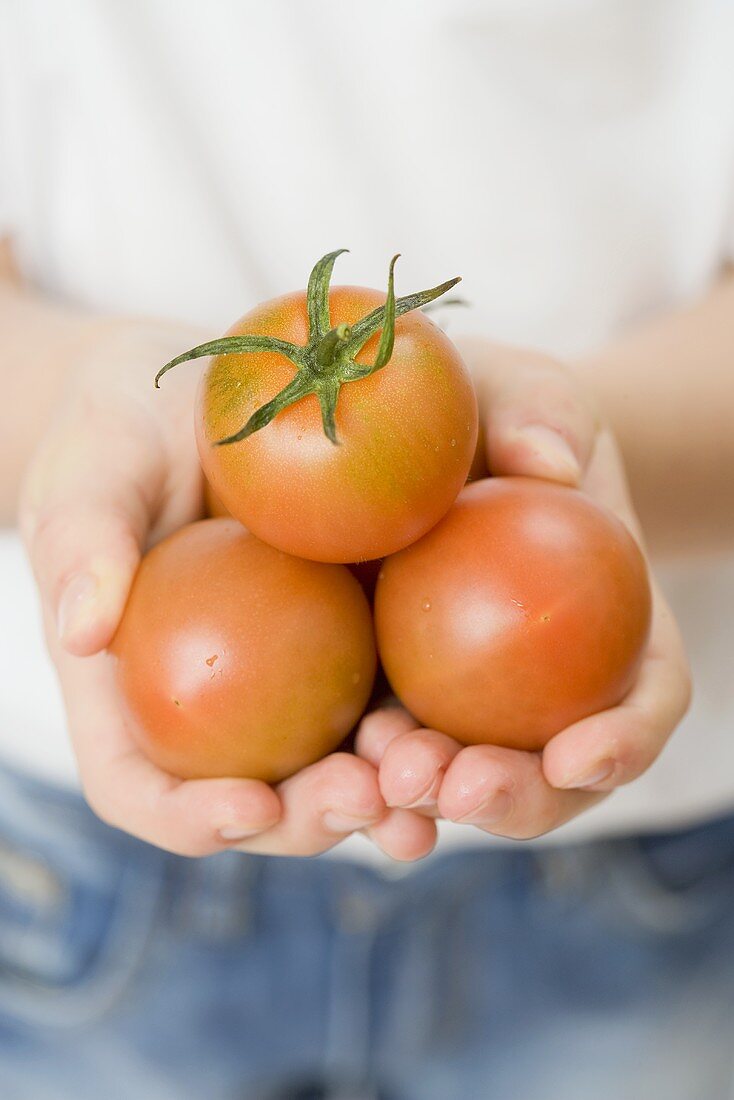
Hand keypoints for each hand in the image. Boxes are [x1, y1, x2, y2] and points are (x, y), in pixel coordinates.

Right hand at [19, 319, 434, 858]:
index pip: (143, 790)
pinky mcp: (357, 639)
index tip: (249, 805)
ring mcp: (292, 682)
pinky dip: (433, 719)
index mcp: (134, 695)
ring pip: (340, 766)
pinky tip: (477, 716)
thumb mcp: (91, 472)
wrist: (196, 399)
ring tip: (441, 778)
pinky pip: (395, 689)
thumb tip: (81, 630)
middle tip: (369, 799)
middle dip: (315, 820)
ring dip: (392, 791)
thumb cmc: (121, 436)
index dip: (190, 818)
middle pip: (260, 803)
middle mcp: (218, 710)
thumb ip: (82, 541)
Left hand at [356, 341, 690, 840]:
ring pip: (456, 784)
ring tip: (377, 787)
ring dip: (424, 805)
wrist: (404, 440)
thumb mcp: (517, 389)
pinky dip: (349, 781)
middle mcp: (541, 686)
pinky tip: (306, 785)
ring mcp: (460, 704)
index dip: (626, 740)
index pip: (645, 696)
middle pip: (551, 775)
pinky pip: (367, 755)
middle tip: (454, 786)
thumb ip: (539, 411)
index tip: (577, 755)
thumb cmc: (482, 409)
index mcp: (610, 625)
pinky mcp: (379, 700)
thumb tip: (551, 464)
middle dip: (512, 800)